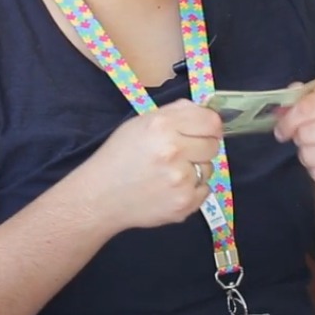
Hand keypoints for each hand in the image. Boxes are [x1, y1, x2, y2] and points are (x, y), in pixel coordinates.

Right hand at [81, 99, 222, 230]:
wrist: (101, 196)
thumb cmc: (120, 156)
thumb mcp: (141, 123)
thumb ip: (175, 112)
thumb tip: (205, 110)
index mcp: (162, 126)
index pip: (211, 121)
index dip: (210, 125)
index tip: (204, 131)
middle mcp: (174, 151)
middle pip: (213, 145)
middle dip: (201, 147)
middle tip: (182, 153)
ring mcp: (181, 180)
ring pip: (209, 169)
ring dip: (196, 169)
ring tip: (170, 173)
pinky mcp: (185, 204)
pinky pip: (205, 190)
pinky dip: (192, 189)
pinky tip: (170, 188)